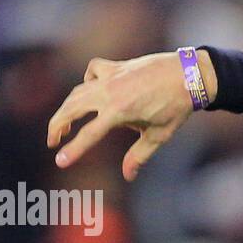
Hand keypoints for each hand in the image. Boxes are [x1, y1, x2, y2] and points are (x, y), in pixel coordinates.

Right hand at [47, 51, 212, 180]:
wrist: (189, 75)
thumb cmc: (176, 107)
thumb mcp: (159, 135)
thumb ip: (139, 156)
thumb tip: (128, 176)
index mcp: (119, 111)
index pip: (89, 135)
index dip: (73, 150)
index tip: (59, 161)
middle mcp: (109, 92)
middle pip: (71, 109)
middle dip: (57, 126)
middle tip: (52, 141)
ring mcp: (111, 76)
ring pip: (78, 91)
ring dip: (67, 107)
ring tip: (64, 123)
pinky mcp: (115, 66)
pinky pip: (92, 71)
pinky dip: (88, 81)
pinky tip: (92, 90)